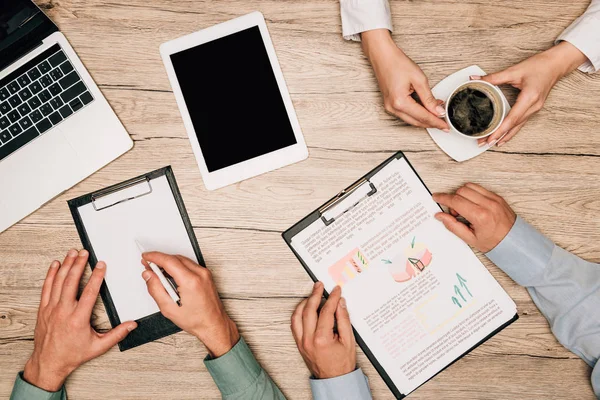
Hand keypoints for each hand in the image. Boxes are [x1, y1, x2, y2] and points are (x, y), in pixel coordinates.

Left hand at [24, 250, 136, 391]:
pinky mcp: (43, 309)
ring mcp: (51, 309)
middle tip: (84, 252)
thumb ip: (117, 334)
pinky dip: (51, 275)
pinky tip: (55, 265)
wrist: (48, 363)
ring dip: (66, 265)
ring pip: (58, 282)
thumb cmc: (72, 355)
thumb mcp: (98, 347)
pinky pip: (46, 288)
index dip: (96, 276)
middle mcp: (63, 311)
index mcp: (78, 319)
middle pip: (71, 282)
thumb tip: (132, 325)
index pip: (89, 292)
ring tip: (72, 253)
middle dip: (79, 264)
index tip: (101, 265)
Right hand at [141, 252, 238, 356]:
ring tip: (157, 270)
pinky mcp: (206, 275)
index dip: (154, 257)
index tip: (146, 257)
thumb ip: (155, 289)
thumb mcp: (168, 308)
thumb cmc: (195, 320)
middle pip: (175, 258)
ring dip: (169, 262)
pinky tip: (170, 273)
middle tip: (148, 265)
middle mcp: (200, 274)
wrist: (213, 324)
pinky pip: (189, 264)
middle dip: (160, 259)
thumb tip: (148, 275)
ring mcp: (205, 273)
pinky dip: (178, 266)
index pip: (169, 261)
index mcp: (190, 281)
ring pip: (182, 260)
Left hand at [291, 282, 355, 378]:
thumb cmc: (342, 364)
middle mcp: (308, 340)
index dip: (332, 298)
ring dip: (304, 303)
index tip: (336, 291)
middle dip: (315, 295)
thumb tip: (340, 303)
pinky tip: (305, 307)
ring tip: (312, 294)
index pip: (326, 312)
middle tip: (320, 285)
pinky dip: (298, 313)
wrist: (334, 380)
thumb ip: (343, 320)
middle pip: (308, 310)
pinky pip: (294, 325)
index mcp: (321, 339)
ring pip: (297, 316)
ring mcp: (301, 342)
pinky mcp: (299, 344)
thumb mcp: (348, 341)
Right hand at [361, 29, 447, 130]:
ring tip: (437, 116)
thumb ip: (429, 98)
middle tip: (444, 124)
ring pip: (411, 120)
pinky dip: (416, 114)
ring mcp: (389, 107)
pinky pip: (405, 115)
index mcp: (400, 102)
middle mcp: (393, 108)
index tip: (445, 125)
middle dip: (431, 123)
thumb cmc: (397, 63)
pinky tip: (425, 111)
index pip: (423, 116)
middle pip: (416, 122)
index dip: (436, 121)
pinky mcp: (389, 105)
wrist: (383, 56)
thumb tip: (438, 111)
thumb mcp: (419, 79)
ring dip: (424, 119)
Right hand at [432, 183, 516, 252]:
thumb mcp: (470, 239)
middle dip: (453, 199)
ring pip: (470, 186)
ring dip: (462, 194)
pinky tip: (473, 204)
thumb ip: (453, 226)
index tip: (436, 197)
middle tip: (455, 212)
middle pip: (461, 191)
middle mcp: (488, 204)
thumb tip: (440, 216)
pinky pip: (479, 188)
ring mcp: (494, 199)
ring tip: (465, 208)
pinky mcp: (497, 196)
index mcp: (480, 216)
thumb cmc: (494, 242)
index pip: (456, 201)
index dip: (443, 198)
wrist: (514, 241)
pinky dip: (472, 193)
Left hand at [475, 41, 587, 146]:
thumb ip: (493, 77)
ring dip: (504, 136)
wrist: (556, 63)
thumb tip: (474, 79)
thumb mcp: (514, 70)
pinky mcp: (534, 108)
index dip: (500, 130)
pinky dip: (511, 130)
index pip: (512, 119)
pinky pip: (521, 122)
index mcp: (529, 98)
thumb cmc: (539, 65)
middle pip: (513, 126)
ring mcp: (535, 109)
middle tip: (483, 143)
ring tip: (491, 143)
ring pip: (518, 127)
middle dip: (498, 136)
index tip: (489, 138)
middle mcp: (534, 106)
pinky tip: (504, 137)